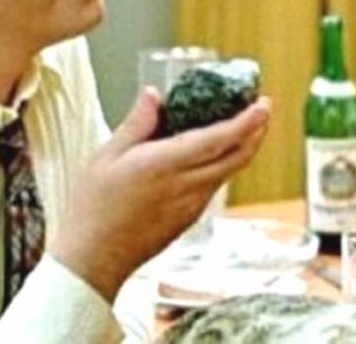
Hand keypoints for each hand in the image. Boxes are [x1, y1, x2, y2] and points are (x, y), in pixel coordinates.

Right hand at [50, 87, 270, 301]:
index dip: (246, 122)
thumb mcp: (105, 156)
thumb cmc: (93, 210)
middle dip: (256, 132)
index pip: (218, 140)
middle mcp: (185, 186)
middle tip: (261, 110)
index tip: (262, 106)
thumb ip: (136, 124)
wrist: (93, 259)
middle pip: (237, 158)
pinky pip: (214, 187)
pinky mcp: (189, 219)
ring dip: (242, 149)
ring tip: (242, 128)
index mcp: (165, 165)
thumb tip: (153, 95)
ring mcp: (191, 206)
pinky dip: (224, 166)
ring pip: (228, 173)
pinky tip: (213, 157)